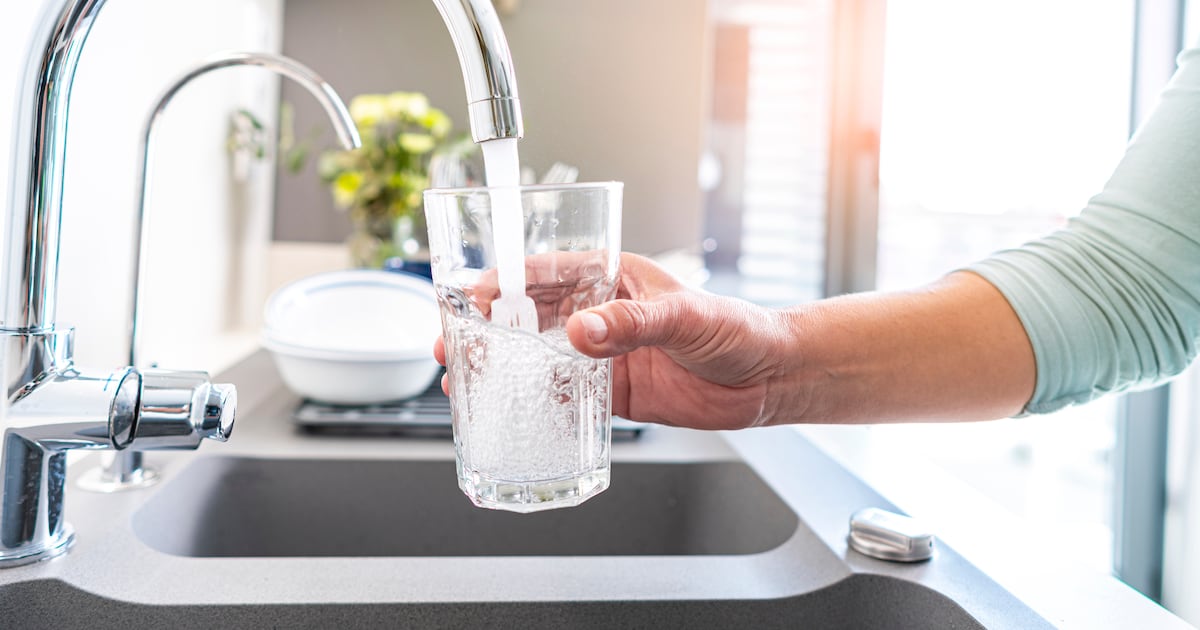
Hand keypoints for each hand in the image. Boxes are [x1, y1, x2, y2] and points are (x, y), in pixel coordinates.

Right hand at [433, 253, 791, 429]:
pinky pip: (566, 397)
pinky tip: (511, 412)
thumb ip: (631, 324)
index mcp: (613, 279)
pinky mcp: (615, 392)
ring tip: (465, 379)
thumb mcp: (683, 316)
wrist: (769, 378)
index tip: (469, 296)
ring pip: (540, 359)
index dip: (502, 283)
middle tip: (452, 343)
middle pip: (529, 318)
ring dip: (503, 368)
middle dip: (487, 329)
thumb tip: (581, 331)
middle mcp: (602, 315)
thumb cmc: (737, 328)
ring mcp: (606, 355)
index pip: (545, 273)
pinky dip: (537, 404)